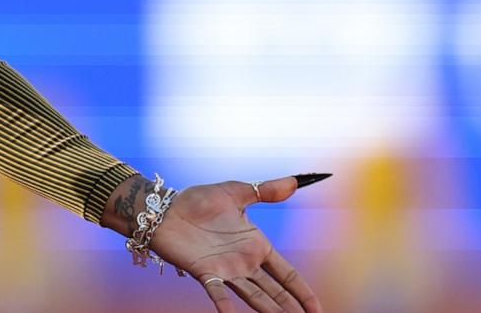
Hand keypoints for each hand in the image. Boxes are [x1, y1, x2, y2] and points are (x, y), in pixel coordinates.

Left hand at [149, 176, 321, 311]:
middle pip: (275, 291)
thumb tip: (293, 181)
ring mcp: (225, 270)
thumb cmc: (197, 200)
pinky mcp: (204, 272)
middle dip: (291, 307)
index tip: (317, 309)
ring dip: (270, 311)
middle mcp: (244, 263)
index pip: (287, 274)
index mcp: (256, 246)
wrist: (163, 207)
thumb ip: (265, 190)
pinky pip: (218, 292)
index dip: (302, 291)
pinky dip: (225, 306)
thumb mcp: (235, 192)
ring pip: (255, 297)